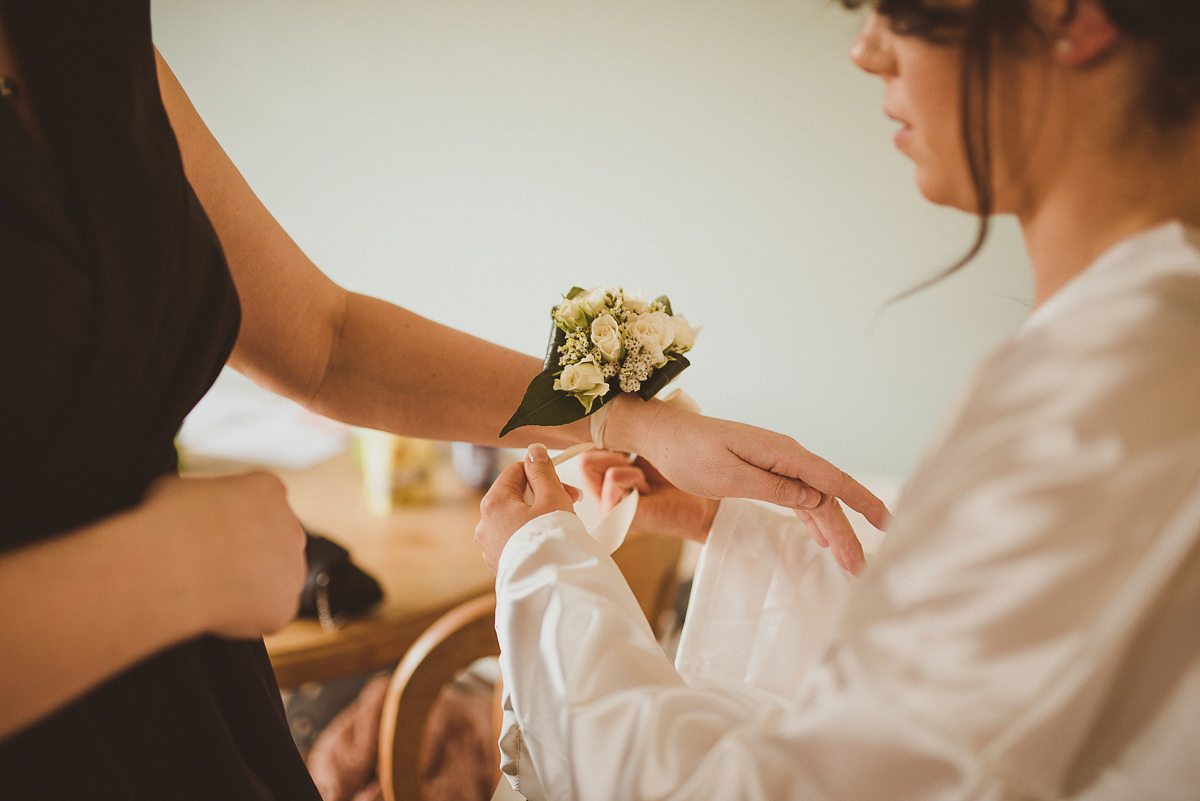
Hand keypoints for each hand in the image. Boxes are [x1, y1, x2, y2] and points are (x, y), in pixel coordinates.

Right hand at [139, 471, 307, 638]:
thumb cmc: (170, 524)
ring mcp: (292, 568)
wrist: (173, 566)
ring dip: (253, 585)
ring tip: (213, 590)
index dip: (233, 522)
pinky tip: (220, 611)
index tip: (214, 534)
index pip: (261, 504)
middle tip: (215, 565)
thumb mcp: (179, 489)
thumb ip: (200, 498)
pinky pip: (269, 613)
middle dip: (251, 553)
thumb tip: (187, 509)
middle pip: (275, 541)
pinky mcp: (285, 606)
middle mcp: (290, 526)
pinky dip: (248, 617)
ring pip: (277, 579)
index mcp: (268, 491)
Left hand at [475, 444, 581, 572]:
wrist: (549, 586)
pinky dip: (532, 536)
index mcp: (494, 502)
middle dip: (544, 495)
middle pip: (516, 496)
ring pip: (516, 519)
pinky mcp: (499, 564)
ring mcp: (490, 547)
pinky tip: (551, 543)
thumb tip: (534, 450)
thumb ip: (542, 471)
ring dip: (539, 516)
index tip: (566, 486)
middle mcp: (485, 524)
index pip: (516, 471)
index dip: (543, 473)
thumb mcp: (552, 497)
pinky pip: (516, 540)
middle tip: (572, 502)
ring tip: (564, 525)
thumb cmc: (551, 538)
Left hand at [607, 395, 889, 574]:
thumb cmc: (689, 453)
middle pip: (827, 496)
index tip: (887, 523)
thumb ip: (771, 487)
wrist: (664, 434)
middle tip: (861, 568)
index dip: (862, 501)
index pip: (832, 480)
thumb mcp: (727, 475)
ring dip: (832, 530)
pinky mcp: (764, 472)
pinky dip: (812, 520)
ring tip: (848, 562)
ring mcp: (775, 464)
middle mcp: (785, 456)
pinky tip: (822, 539)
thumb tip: (813, 500)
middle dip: (848, 530)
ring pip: (814, 500)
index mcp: (780, 453)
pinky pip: (798, 498)